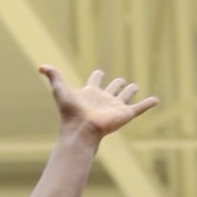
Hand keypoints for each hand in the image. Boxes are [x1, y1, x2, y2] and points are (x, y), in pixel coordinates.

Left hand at [40, 66, 158, 139]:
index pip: (96, 80)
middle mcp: (104, 99)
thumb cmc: (70, 111)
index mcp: (91, 93)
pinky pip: (140, 108)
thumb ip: (53, 76)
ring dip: (131, 91)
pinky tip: (156, 100)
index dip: (97, 75)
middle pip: (113, 87)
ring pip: (126, 96)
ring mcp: (115, 107)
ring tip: (134, 88)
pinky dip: (148, 103)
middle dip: (117, 83)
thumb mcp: (60, 90)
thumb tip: (40, 66)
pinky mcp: (125, 114)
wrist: (81, 129)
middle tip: (120, 82)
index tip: (99, 73)